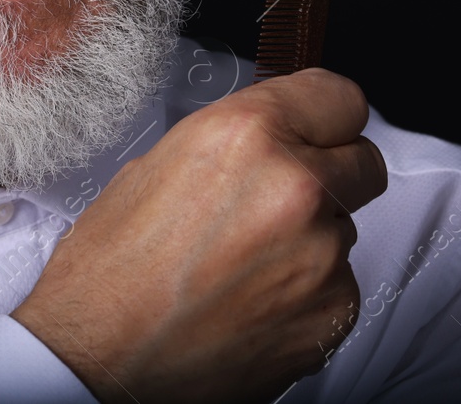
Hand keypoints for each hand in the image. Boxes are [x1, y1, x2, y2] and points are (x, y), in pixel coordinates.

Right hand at [12, 68, 385, 402]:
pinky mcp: (330, 317)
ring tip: (241, 265)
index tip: (318, 129)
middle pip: (364, 163)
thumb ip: (233, 146)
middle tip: (279, 201)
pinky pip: (338, 288)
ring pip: (345, 230)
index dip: (324, 117)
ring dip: (310, 240)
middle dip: (330, 175)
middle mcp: (295, 189)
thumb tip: (270, 144)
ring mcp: (320, 257)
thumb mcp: (154, 168)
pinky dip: (306, 295)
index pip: (340, 99)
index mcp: (246, 135)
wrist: (97, 362)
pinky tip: (249, 303)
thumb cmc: (108, 273)